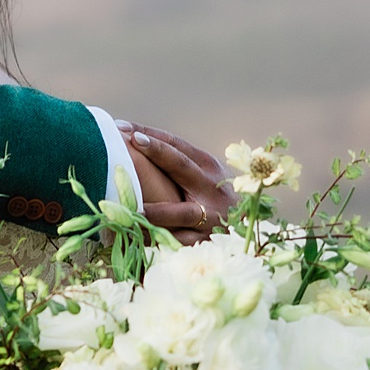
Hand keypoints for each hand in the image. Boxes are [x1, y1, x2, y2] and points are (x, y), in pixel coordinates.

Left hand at [120, 123, 235, 243]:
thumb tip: (131, 146)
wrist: (248, 229)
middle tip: (133, 141)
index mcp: (207, 165)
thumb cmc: (213, 196)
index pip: (175, 144)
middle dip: (157, 152)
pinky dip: (160, 240)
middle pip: (181, 165)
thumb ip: (176, 164)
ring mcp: (211, 215)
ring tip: (134, 207)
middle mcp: (211, 186)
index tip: (121, 127)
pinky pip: (180, 242)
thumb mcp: (204, 175)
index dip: (149, 134)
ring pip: (182, 212)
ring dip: (158, 211)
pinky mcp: (206, 241)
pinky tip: (139, 237)